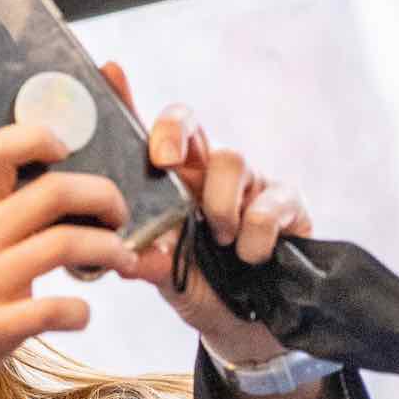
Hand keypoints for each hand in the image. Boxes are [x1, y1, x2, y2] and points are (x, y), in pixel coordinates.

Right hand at [0, 122, 132, 398]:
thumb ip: (2, 215)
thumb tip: (65, 189)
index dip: (39, 136)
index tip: (68, 150)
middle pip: (53, 192)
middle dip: (104, 196)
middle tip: (119, 216)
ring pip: (64, 245)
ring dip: (108, 249)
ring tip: (122, 260)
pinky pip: (53, 310)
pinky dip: (81, 311)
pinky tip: (81, 315)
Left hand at [100, 62, 313, 365]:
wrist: (246, 327)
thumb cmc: (199, 289)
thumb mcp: (164, 278)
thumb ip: (146, 262)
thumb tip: (123, 257)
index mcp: (168, 185)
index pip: (146, 137)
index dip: (128, 100)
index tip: (110, 71)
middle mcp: (206, 174)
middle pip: (189, 124)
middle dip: (174, 132)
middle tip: (164, 162)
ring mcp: (249, 185)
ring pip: (233, 160)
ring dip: (221, 203)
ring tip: (219, 237)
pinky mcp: (288, 205)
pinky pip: (272, 201)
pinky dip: (257, 231)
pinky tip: (250, 255)